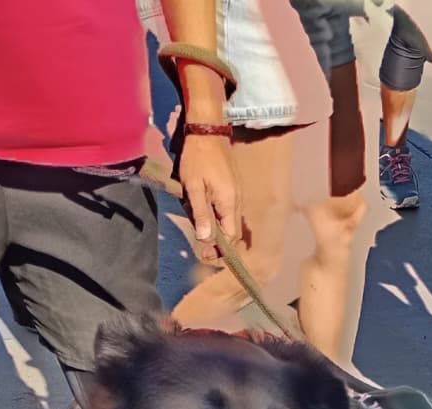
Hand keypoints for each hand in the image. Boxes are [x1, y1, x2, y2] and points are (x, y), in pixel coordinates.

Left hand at [177, 133, 239, 261]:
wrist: (207, 131)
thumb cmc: (197, 158)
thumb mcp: (194, 187)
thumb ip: (200, 214)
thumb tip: (206, 239)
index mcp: (229, 202)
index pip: (230, 236)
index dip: (219, 249)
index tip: (204, 255)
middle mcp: (238, 200)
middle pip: (232, 231)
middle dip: (219, 243)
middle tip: (201, 250)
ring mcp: (237, 193)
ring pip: (230, 221)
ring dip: (218, 231)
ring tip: (202, 234)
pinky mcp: (233, 187)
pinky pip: (229, 210)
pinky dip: (220, 219)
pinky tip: (207, 217)